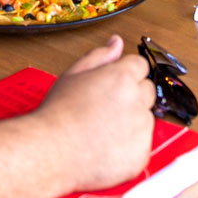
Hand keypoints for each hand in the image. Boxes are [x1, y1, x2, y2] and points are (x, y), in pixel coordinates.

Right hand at [36, 36, 154, 188]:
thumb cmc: (58, 114)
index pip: (141, 65)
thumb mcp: (74, 74)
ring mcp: (141, 129)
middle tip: (106, 107)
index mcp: (122, 77)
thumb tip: (117, 43)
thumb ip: (100, 56)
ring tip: (104, 129)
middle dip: (132, 96)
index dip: (126, 74)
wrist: (50, 151)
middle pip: (147, 90)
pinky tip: (108, 145)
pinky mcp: (140, 154)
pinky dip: (131, 146)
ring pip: (146, 118)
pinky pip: (143, 145)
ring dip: (132, 121)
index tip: (114, 85)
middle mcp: (136, 100)